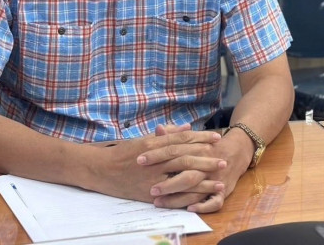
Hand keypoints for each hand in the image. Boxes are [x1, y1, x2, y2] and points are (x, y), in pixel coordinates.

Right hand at [88, 128, 225, 203]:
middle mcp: (154, 159)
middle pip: (186, 157)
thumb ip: (166, 135)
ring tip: (218, 180)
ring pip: (182, 175)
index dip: (200, 137)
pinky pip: (172, 194)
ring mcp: (152, 177)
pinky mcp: (149, 193)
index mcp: (153, 143)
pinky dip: (188, 195)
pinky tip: (201, 196)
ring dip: (203, 179)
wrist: (100, 170)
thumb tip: (187, 127)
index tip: (216, 137)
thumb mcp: (144, 139)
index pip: (181, 139)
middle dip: (206, 159)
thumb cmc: (122, 153)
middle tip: (223, 160)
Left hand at [139, 127, 252, 212]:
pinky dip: (203, 206)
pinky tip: (189, 210)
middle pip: (185, 171)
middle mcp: (205, 163)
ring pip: (196, 190)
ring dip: (177, 197)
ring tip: (158, 202)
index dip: (156, 154)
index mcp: (196, 147)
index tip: (139, 160)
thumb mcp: (191, 139)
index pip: (174, 149)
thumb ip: (174, 135)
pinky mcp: (224, 191)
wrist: (236, 151)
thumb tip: (159, 129)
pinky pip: (215, 202)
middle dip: (166, 181)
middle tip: (149, 188)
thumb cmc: (207, 146)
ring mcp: (215, 178)